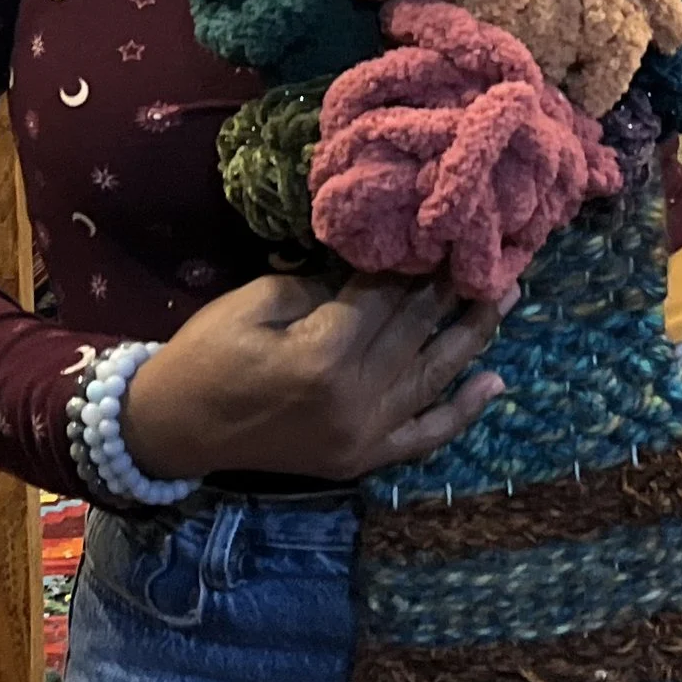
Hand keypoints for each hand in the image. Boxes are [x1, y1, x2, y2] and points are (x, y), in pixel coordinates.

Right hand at [121, 272, 501, 483]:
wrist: (172, 429)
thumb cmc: (205, 354)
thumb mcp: (255, 301)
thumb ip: (321, 287)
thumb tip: (375, 266)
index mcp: (325, 353)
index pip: (387, 294)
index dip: (417, 257)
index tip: (449, 222)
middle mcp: (356, 397)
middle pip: (417, 329)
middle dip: (455, 284)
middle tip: (496, 246)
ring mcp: (363, 435)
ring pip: (434, 376)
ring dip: (475, 334)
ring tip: (509, 294)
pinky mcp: (361, 460)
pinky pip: (423, 437)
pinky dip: (462, 413)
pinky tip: (495, 383)